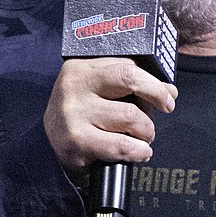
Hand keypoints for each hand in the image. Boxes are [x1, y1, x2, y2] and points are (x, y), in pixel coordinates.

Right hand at [43, 57, 176, 179]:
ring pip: (131, 116)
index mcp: (80, 68)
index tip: (167, 94)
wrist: (45, 149)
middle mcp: (74, 86)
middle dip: (157, 94)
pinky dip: (139, 151)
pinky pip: (123, 145)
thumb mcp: (98, 93)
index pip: (127, 65)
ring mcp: (74, 113)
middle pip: (131, 78)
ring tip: (143, 137)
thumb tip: (169, 91)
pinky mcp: (77, 141)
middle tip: (166, 107)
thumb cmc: (80, 118)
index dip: (153, 81)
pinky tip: (139, 151)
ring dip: (147, 131)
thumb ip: (130, 87)